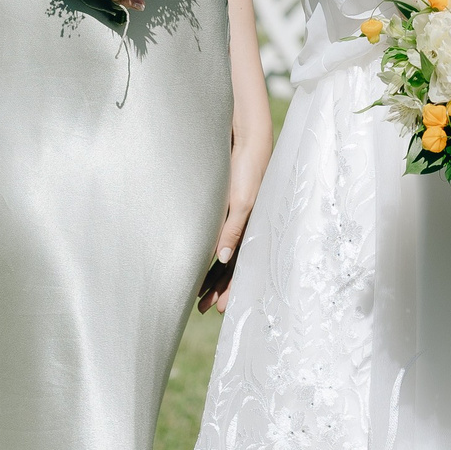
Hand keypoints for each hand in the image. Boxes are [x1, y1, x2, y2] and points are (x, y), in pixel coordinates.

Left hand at [199, 140, 269, 311]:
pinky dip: (210, 254)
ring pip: (223, 255)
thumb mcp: (242, 201)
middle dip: (218, 288)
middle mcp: (243, 226)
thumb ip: (232, 229)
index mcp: (252, 228)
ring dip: (212, 276)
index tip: (219, 309)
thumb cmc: (249, 169)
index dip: (230, 288)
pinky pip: (218, 237)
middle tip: (204, 309)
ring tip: (198, 295)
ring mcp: (234, 218)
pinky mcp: (226, 207)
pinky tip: (200, 264)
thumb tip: (221, 259)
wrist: (247, 140)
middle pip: (230, 266)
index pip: (241, 267)